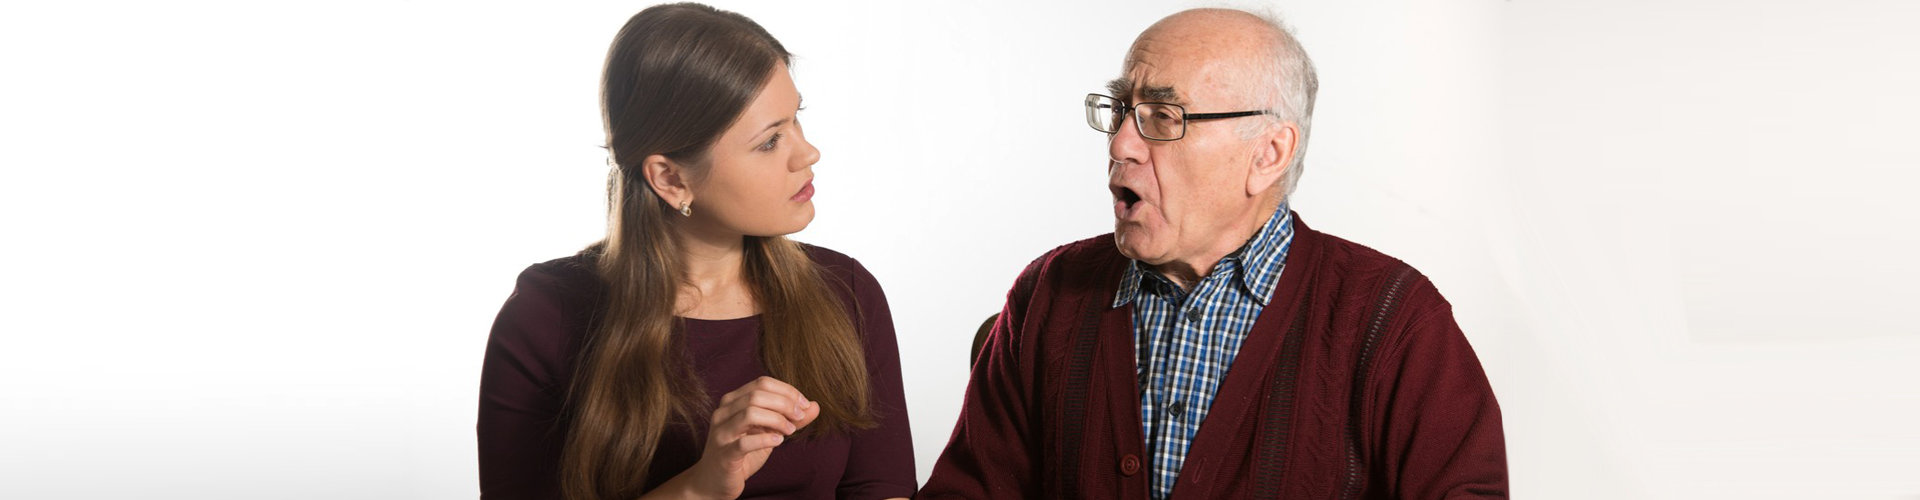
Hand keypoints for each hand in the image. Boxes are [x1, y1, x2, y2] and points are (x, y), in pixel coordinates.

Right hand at [685, 376, 819, 499]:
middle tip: (800, 416)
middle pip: (757, 394)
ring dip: (777, 419)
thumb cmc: (742, 453)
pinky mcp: (724, 454)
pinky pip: (744, 443)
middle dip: (785, 403)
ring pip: (750, 413)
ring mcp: (721, 433)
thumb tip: (815, 406)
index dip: (787, 391)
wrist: (715, 481)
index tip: (804, 405)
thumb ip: (789, 418)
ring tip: (790, 431)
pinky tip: (778, 441)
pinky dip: (766, 439)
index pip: (762, 383)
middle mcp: (723, 412)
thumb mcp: (768, 432)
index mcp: (733, 401)